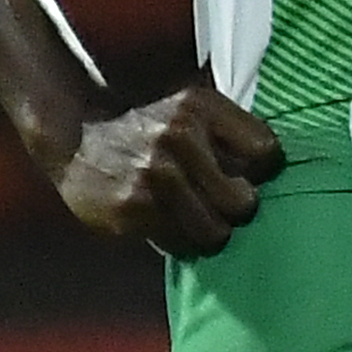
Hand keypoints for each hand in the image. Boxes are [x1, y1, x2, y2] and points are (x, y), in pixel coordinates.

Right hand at [40, 82, 281, 254]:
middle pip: (245, 202)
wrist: (75, 137)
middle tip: (217, 205)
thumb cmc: (147, 129)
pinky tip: (164, 223)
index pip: (267, 154)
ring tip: (192, 219)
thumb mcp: (189, 110)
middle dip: (234, 210)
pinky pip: (180, 244)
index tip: (246, 177)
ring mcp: (155, 173)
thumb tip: (276, 178)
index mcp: (201, 107)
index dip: (261, 174)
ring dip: (208, 232)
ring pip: (216, 232)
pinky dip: (178, 241)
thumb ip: (230, 133)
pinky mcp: (133, 206)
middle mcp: (180, 135)